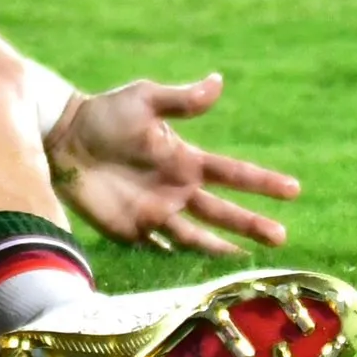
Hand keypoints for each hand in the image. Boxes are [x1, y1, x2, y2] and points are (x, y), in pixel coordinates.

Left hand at [47, 73, 299, 256]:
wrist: (62, 137)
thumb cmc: (104, 114)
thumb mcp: (143, 100)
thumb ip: (181, 99)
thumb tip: (218, 81)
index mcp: (185, 160)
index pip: (231, 173)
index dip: (262, 182)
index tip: (294, 189)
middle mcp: (177, 189)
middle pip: (223, 212)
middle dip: (252, 224)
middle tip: (282, 238)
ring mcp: (156, 212)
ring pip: (199, 236)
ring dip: (223, 248)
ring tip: (250, 261)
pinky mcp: (133, 230)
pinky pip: (163, 250)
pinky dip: (181, 261)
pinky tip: (199, 275)